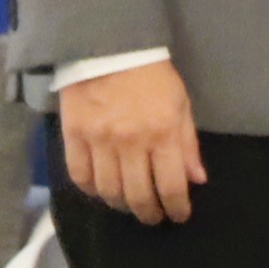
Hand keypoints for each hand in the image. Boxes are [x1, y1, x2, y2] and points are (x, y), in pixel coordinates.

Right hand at [57, 60, 206, 224]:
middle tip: (154, 218)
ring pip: (108, 191)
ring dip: (121, 206)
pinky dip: (92, 191)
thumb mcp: (181, 104)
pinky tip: (102, 193)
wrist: (110, 49)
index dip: (176, 207)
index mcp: (162, 133)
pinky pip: (80, 177)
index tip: (178, 216)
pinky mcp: (73, 137)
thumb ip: (188, 144)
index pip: (170, 185)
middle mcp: (130, 142)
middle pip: (137, 194)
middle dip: (149, 213)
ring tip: (130, 207)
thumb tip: (195, 180)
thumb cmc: (153, 77)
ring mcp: (99, 141)